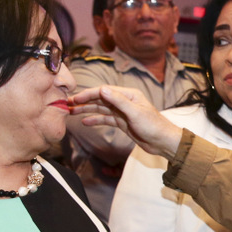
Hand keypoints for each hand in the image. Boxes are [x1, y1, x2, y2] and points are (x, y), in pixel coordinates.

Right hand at [68, 86, 182, 157]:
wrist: (164, 142)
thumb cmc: (153, 126)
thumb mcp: (135, 113)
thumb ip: (118, 101)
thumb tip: (101, 89)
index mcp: (128, 95)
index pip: (104, 91)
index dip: (88, 94)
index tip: (75, 98)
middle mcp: (125, 101)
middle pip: (100, 99)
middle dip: (84, 101)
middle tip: (68, 104)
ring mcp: (123, 112)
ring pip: (101, 109)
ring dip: (87, 110)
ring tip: (72, 112)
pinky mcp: (123, 123)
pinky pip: (106, 119)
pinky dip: (96, 120)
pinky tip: (85, 122)